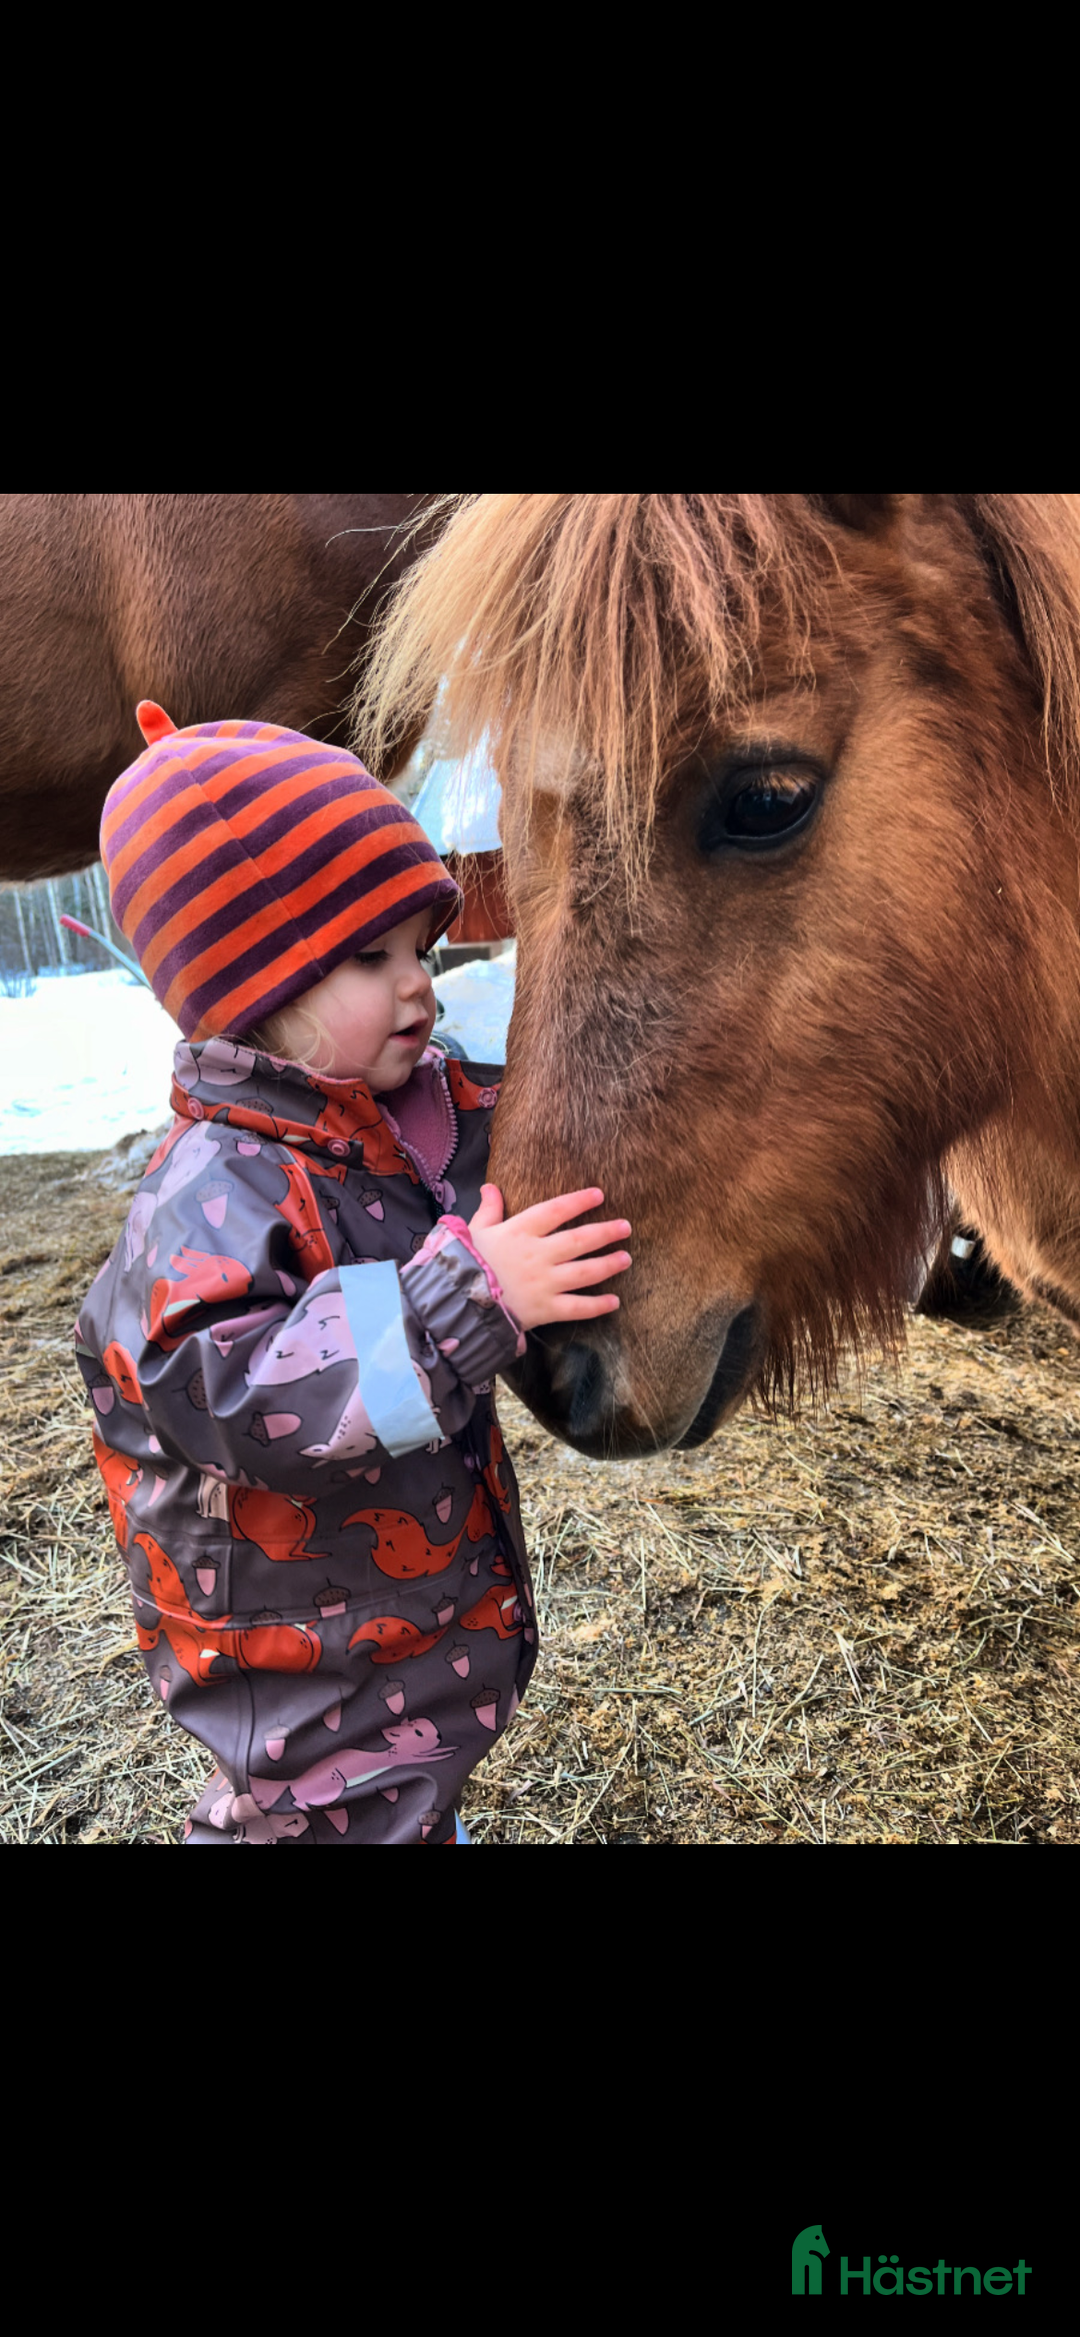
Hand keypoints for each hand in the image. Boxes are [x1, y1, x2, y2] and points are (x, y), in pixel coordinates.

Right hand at [468, 1185, 630, 1331]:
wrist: (456, 1303)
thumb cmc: (464, 1263)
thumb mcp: (475, 1231)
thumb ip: (489, 1210)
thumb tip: (490, 1187)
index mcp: (520, 1231)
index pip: (556, 1210)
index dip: (579, 1201)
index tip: (599, 1195)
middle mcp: (537, 1254)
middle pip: (579, 1240)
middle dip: (605, 1232)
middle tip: (626, 1227)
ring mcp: (543, 1282)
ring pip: (584, 1271)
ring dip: (608, 1264)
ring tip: (626, 1259)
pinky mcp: (545, 1309)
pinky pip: (577, 1307)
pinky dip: (597, 1306)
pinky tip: (615, 1301)